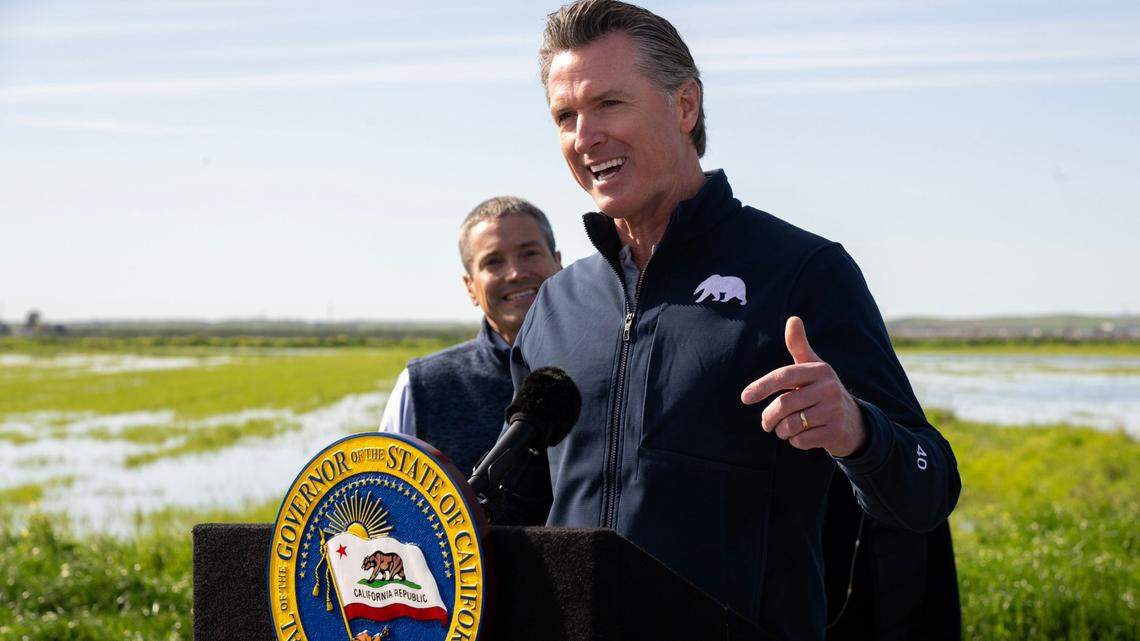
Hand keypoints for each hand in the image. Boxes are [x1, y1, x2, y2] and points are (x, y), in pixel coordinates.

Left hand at [740, 316, 867, 456]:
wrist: (853, 422)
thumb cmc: (822, 391)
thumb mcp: (813, 367)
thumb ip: (799, 346)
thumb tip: (793, 318)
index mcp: (819, 370)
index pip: (784, 376)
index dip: (762, 386)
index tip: (744, 397)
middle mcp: (829, 388)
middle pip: (784, 405)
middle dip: (769, 417)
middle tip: (766, 423)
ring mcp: (834, 410)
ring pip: (791, 425)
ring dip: (782, 431)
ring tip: (785, 429)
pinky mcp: (836, 432)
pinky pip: (801, 441)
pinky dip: (795, 441)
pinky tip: (803, 436)